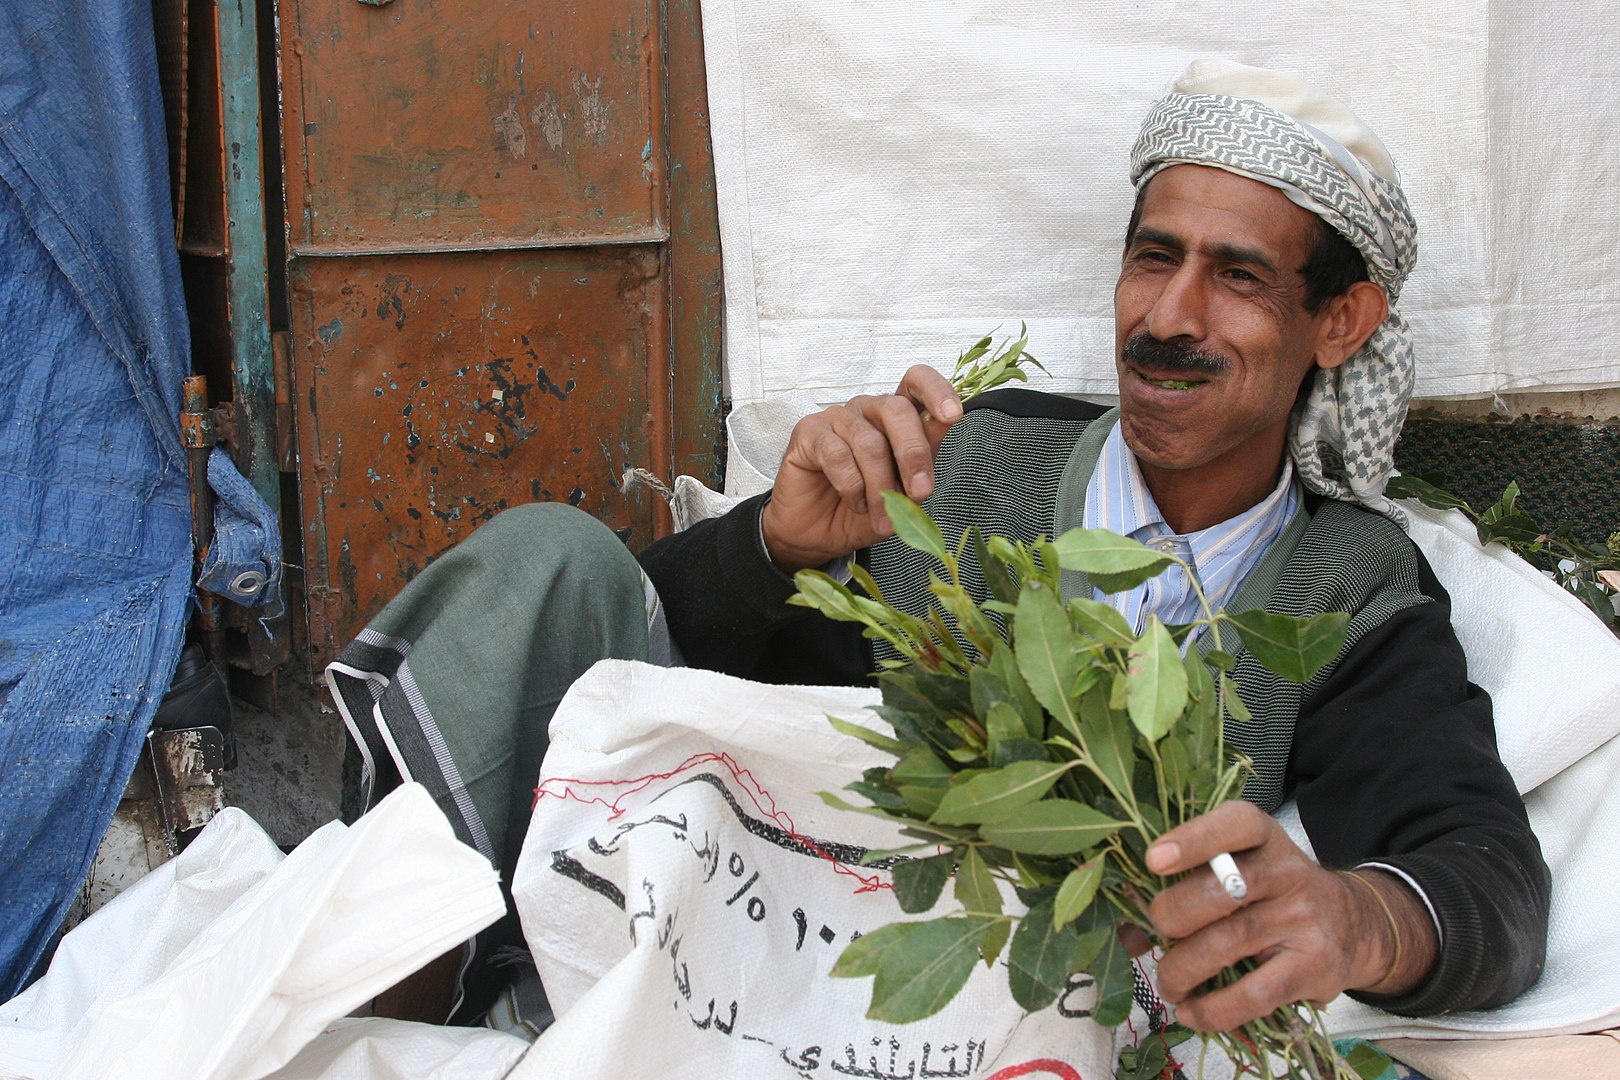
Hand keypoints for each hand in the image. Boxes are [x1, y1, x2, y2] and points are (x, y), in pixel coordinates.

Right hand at [761, 366, 961, 571]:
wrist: (818, 535)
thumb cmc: (862, 510)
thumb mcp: (903, 492)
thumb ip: (923, 459)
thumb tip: (944, 424)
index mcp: (896, 417)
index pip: (916, 382)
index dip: (937, 390)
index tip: (953, 415)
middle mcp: (868, 410)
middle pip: (897, 409)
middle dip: (913, 454)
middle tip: (920, 493)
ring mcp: (837, 418)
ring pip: (870, 442)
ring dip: (880, 487)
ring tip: (883, 520)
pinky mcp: (808, 432)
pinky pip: (837, 454)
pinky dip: (851, 487)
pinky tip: (854, 503)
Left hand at [1133, 802, 1436, 1030]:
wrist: (1353, 925)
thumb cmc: (1271, 893)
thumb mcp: (1240, 869)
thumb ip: (1188, 886)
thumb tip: (1128, 934)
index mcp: (1262, 836)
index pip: (1233, 826)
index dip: (1192, 840)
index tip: (1154, 861)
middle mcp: (1286, 871)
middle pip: (1218, 892)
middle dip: (1171, 918)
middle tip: (1157, 934)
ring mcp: (1303, 919)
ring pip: (1226, 944)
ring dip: (1181, 970)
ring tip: (1167, 983)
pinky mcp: (1313, 968)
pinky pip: (1253, 994)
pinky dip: (1213, 1009)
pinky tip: (1191, 1012)